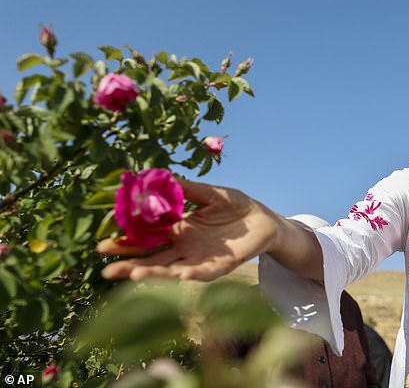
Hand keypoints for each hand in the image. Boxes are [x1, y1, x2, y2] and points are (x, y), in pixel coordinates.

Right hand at [98, 179, 281, 280]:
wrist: (263, 219)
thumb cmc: (235, 205)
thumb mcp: (208, 193)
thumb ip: (184, 188)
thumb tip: (156, 176)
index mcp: (176, 231)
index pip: (145, 239)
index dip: (125, 242)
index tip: (103, 243)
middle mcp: (183, 248)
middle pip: (152, 260)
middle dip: (129, 264)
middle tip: (106, 268)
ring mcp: (200, 259)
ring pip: (172, 270)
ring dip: (154, 274)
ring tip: (133, 274)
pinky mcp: (220, 266)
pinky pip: (203, 272)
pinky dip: (191, 273)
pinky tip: (179, 274)